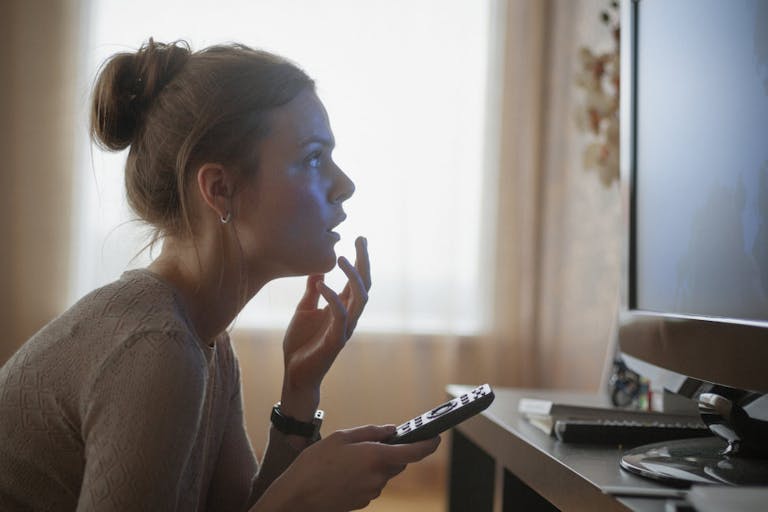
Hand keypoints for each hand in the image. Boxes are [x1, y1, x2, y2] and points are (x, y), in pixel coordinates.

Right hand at [257, 425, 439, 511]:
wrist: (296, 497)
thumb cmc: (314, 464)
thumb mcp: (340, 437)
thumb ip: (370, 432)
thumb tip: (392, 430)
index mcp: (375, 457)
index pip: (413, 452)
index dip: (428, 444)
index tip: (436, 437)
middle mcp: (377, 477)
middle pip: (396, 463)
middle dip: (389, 452)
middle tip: (369, 444)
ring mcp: (370, 493)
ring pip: (382, 474)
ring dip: (373, 465)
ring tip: (346, 460)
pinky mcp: (362, 503)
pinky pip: (370, 485)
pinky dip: (363, 477)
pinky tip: (342, 474)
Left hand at [281, 236, 370, 417]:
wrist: (295, 373)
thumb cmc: (301, 344)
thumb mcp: (304, 310)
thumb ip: (313, 292)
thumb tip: (318, 271)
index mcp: (342, 307)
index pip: (357, 279)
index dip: (360, 259)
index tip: (359, 237)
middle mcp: (348, 316)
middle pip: (365, 284)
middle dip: (364, 261)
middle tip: (360, 239)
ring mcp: (344, 328)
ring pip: (360, 299)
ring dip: (352, 277)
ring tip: (342, 258)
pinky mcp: (335, 340)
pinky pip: (339, 316)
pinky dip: (332, 298)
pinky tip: (321, 284)